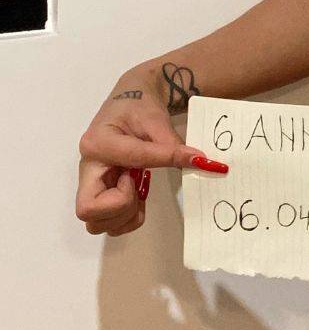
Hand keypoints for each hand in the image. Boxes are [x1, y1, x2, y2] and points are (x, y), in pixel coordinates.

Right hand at [75, 74, 227, 236]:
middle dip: (123, 205)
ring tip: (140, 189)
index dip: (161, 160)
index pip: (130, 159)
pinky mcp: (99, 194)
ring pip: (96, 224)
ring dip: (125, 214)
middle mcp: (88, 167)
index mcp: (98, 142)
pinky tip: (138, 195)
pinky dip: (127, 218)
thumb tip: (200, 162)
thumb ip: (172, 144)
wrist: (128, 105)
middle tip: (139, 183)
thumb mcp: (156, 120)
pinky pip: (108, 224)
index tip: (193, 158)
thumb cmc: (138, 108)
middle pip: (89, 210)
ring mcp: (90, 184)